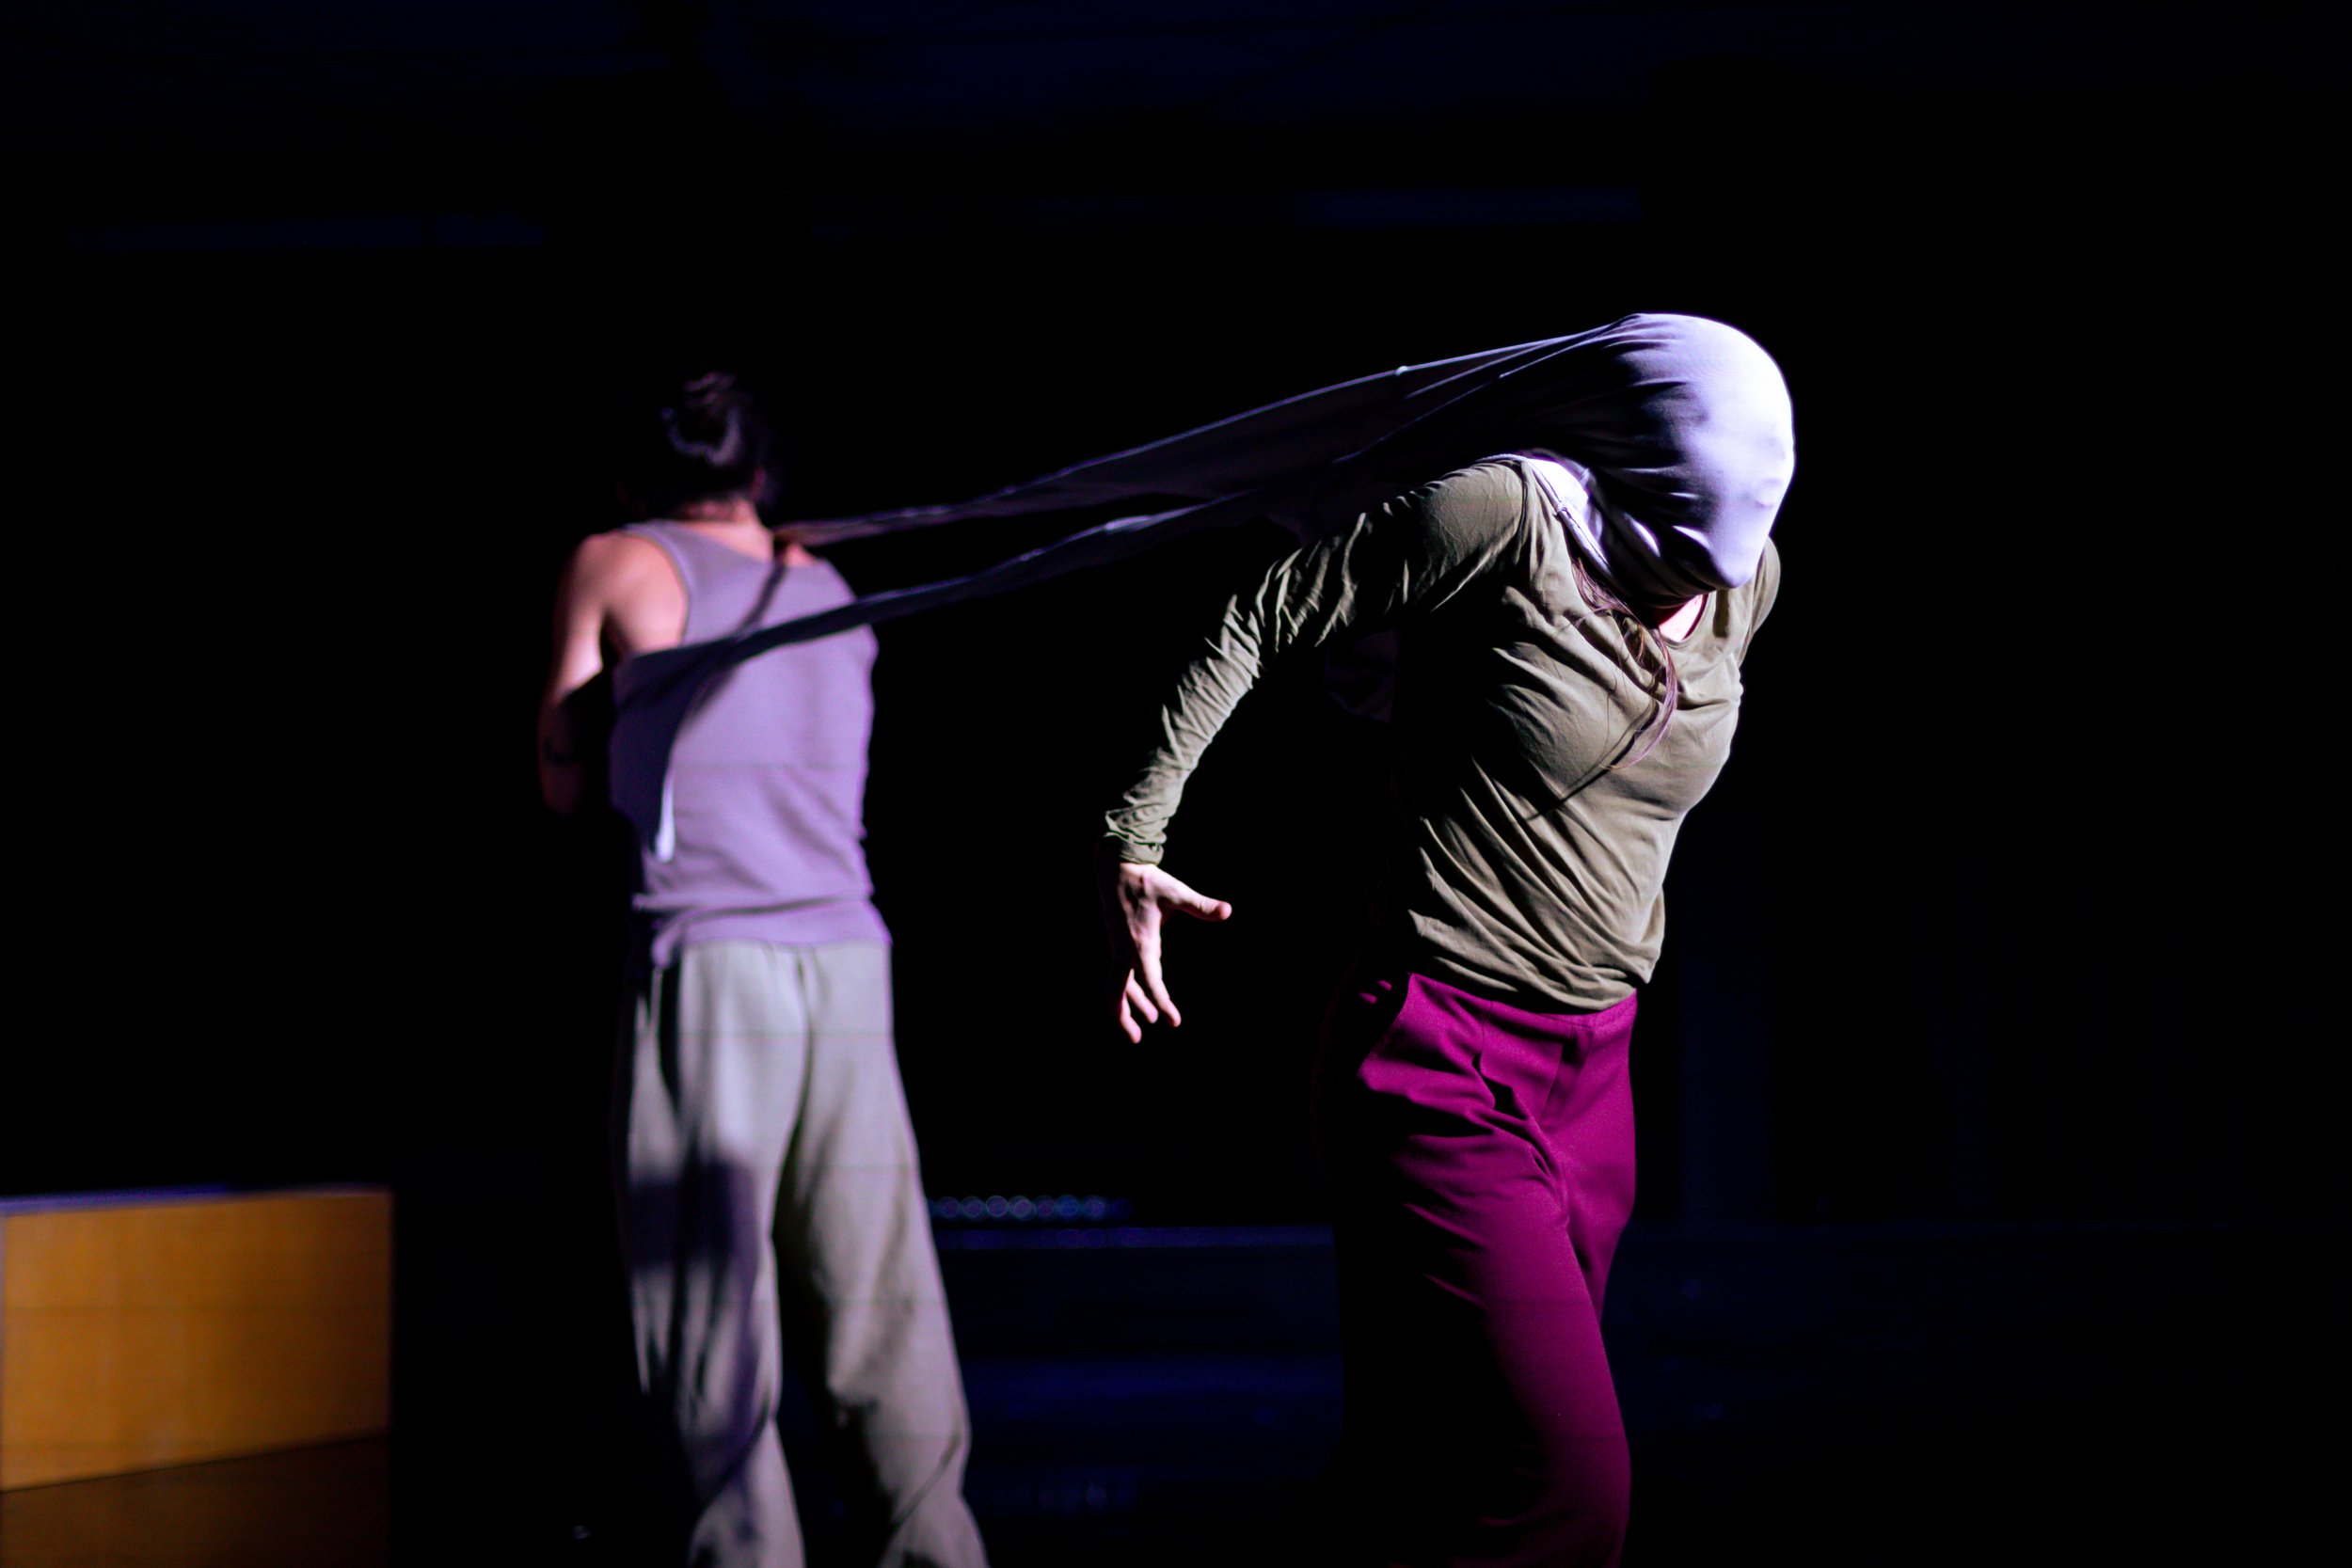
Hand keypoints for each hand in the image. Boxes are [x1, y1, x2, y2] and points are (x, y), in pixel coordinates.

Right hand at [1096, 846, 1231, 1043]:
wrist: (1115, 867)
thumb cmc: (1148, 881)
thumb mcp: (1176, 892)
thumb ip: (1200, 905)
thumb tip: (1227, 911)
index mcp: (1140, 942)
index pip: (1150, 980)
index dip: (1161, 1002)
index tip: (1172, 1021)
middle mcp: (1125, 950)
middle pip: (1117, 992)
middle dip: (1125, 1017)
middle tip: (1137, 1041)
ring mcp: (1118, 948)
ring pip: (1117, 986)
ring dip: (1129, 1007)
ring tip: (1147, 1023)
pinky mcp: (1118, 945)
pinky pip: (1120, 975)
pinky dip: (1129, 991)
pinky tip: (1143, 998)